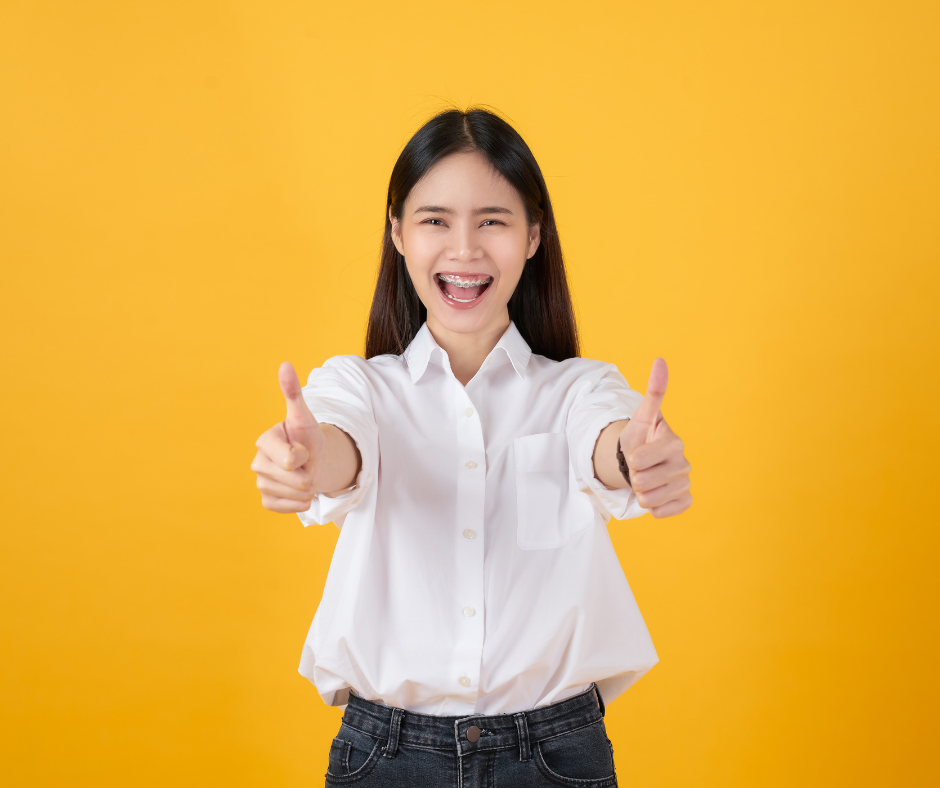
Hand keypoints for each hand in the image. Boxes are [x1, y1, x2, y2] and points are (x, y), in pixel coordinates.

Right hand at [251, 362, 325, 512]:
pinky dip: (298, 503)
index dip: (304, 455)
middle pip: (293, 479)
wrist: (313, 460)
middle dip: (308, 474)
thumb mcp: (304, 416)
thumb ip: (293, 392)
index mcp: (264, 441)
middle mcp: (257, 461)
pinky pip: (284, 507)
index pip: (291, 459)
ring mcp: (260, 482)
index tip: (303, 448)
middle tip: (305, 464)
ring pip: (290, 493)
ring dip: (305, 488)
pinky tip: (300, 493)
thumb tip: (285, 364)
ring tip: (303, 475)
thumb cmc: (307, 436)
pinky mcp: (266, 499)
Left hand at [619, 358, 691, 517]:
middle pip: (642, 481)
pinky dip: (652, 507)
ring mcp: (686, 484)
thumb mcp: (642, 416)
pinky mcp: (685, 501)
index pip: (638, 460)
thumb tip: (661, 360)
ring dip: (640, 491)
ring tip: (645, 479)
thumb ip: (654, 391)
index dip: (630, 458)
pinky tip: (655, 494)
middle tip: (638, 468)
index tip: (636, 453)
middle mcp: (685, 463)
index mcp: (675, 443)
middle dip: (633, 476)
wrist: (641, 461)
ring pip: (649, 499)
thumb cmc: (640, 438)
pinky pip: (662, 512)